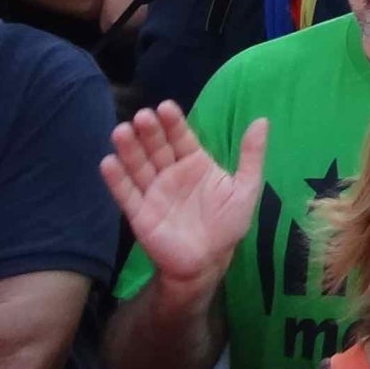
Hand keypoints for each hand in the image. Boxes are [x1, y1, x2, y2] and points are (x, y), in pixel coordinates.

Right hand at [100, 106, 265, 298]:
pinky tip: (108, 162)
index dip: (173, 123)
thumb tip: (261, 120)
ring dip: (129, 149)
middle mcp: (171, 173)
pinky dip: (117, 179)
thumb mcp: (246, 187)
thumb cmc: (228, 223)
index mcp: (195, 163)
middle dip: (149, 132)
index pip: (182, 138)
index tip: (165, 107)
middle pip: (157, 148)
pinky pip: (126, 194)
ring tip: (121, 131)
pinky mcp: (140, 214)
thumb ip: (251, 155)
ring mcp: (154, 192)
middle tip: (142, 115)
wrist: (209, 261)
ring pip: (139, 166)